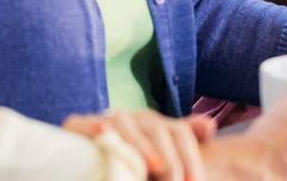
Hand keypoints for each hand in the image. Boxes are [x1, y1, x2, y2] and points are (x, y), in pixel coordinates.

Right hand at [62, 109, 215, 180]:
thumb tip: (210, 126)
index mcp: (154, 125)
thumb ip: (184, 143)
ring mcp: (106, 121)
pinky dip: (94, 126)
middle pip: (157, 128)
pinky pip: (83, 122)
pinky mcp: (76, 128)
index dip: (189, 156)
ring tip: (152, 166)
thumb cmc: (133, 162)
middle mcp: (133, 119)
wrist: (89, 161)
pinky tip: (103, 133)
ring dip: (140, 144)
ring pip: (125, 124)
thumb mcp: (158, 156)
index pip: (179, 131)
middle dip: (170, 157)